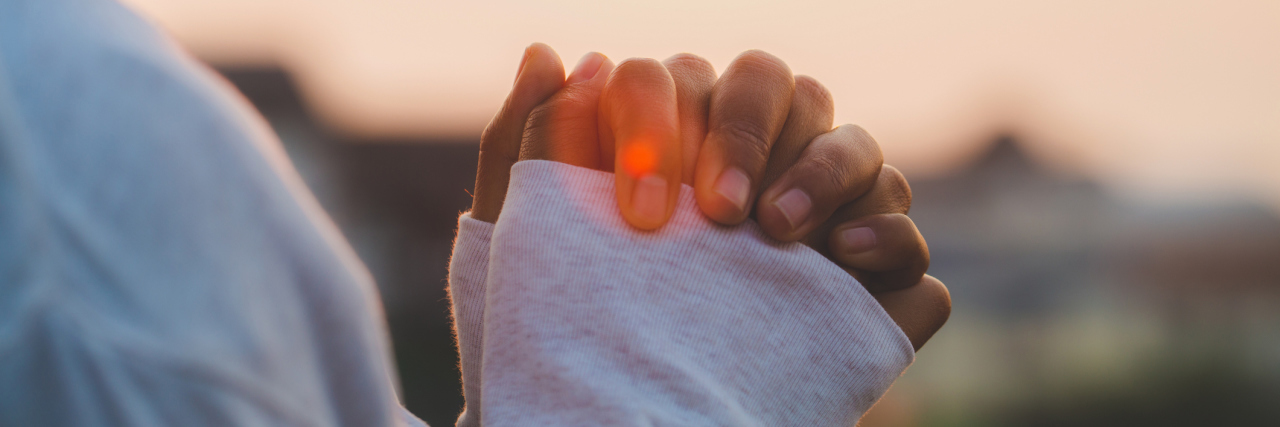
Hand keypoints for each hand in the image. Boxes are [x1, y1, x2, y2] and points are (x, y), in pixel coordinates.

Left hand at [470, 44, 948, 349]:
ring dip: (820, 171)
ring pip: (852, 141)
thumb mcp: (533, 243)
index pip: (678, 80)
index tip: (642, 210)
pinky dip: (889, 234)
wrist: (634, 412)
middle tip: (716, 213)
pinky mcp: (872, 275)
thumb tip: (552, 56)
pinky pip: (906, 230)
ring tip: (777, 233)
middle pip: (774, 84)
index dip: (663, 125)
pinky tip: (848, 258)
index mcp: (675, 133)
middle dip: (744, 133)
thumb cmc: (580, 321)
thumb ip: (530, 145)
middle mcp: (754, 158)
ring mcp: (822, 210)